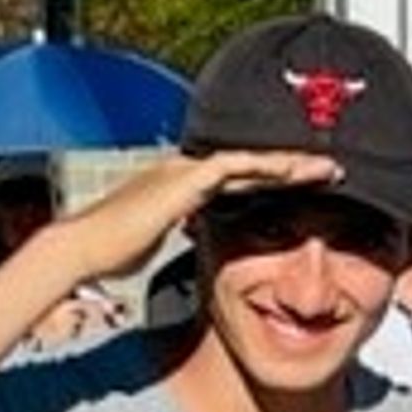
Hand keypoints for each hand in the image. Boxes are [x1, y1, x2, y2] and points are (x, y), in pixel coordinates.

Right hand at [49, 147, 341, 283]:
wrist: (83, 247)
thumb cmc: (111, 251)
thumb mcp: (154, 240)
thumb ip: (176, 233)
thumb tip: (190, 244)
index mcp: (179, 185)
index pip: (234, 178)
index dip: (270, 181)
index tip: (302, 187)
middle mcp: (183, 171)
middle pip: (247, 163)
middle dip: (288, 165)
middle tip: (327, 169)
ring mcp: (183, 171)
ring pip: (249, 160)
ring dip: (289, 163)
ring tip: (326, 167)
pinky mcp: (184, 179)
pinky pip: (236, 166)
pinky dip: (267, 167)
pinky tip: (295, 170)